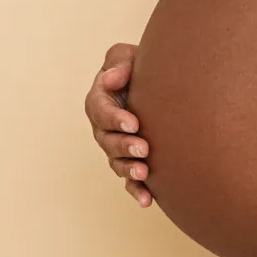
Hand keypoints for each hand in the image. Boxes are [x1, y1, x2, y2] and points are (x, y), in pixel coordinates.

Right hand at [84, 42, 151, 206]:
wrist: (158, 81)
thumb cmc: (139, 65)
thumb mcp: (127, 56)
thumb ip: (119, 64)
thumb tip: (110, 79)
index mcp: (99, 100)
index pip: (101, 111)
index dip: (115, 118)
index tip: (133, 123)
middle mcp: (104, 127)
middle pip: (107, 141)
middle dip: (124, 146)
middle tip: (143, 148)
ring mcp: (116, 146)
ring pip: (117, 162)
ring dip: (129, 170)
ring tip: (144, 173)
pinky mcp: (131, 160)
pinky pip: (130, 180)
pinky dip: (136, 191)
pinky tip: (148, 201)